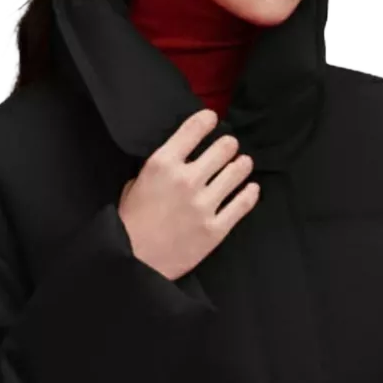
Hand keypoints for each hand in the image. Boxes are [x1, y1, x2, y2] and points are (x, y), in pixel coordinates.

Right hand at [118, 107, 259, 281]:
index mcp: (163, 164)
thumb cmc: (131, 223)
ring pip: (237, 172)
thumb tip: (178, 157)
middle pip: (223, 148)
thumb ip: (159, 167)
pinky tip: (251, 188)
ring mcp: (204, 205)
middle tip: (229, 148)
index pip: (195, 129)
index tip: (213, 120)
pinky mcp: (216, 228)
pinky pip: (243, 204)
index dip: (208, 120)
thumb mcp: (135, 183)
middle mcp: (187, 180)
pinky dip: (250, 193)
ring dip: (242, 165)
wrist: (135, 262)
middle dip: (228, 145)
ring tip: (242, 164)